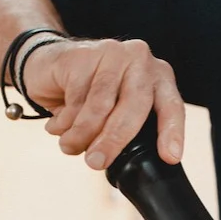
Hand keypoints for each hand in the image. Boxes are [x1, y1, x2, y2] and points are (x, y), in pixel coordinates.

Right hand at [21, 37, 185, 168]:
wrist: (49, 67)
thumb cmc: (91, 96)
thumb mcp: (118, 112)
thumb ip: (133, 130)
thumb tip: (139, 166)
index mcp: (158, 76)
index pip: (172, 105)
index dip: (172, 132)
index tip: (169, 157)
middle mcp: (140, 60)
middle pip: (135, 105)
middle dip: (115, 140)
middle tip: (97, 162)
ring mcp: (112, 53)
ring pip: (101, 105)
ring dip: (82, 134)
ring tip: (70, 146)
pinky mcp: (82, 55)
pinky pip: (75, 98)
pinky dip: (64, 121)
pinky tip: (57, 126)